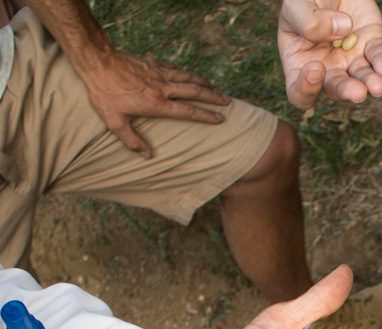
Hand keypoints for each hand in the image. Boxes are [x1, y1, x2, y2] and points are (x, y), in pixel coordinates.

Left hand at [81, 49, 230, 157]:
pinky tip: (188, 74)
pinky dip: (185, 72)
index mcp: (157, 104)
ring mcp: (159, 73)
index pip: (188, 111)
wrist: (98, 61)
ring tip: (214, 88)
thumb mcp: (114, 121)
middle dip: (213, 97)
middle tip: (227, 102)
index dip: (206, 116)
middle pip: (194, 92)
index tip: (221, 119)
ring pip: (187, 78)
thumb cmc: (104, 93)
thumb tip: (146, 156)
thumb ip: (132, 140)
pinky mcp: (152, 63)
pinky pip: (174, 68)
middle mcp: (163, 88)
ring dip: (203, 83)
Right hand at [277, 0, 381, 108]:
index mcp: (299, 63)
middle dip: (347, 91)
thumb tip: (341, 31)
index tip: (315, 68)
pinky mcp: (371, 45)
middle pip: (335, 89)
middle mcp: (326, 68)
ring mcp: (350, 59)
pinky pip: (378, 59)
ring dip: (370, 84)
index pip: (299, 92)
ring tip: (377, 86)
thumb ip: (308, 21)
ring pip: (361, 79)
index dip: (306, 89)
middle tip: (358, 92)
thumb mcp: (297, 5)